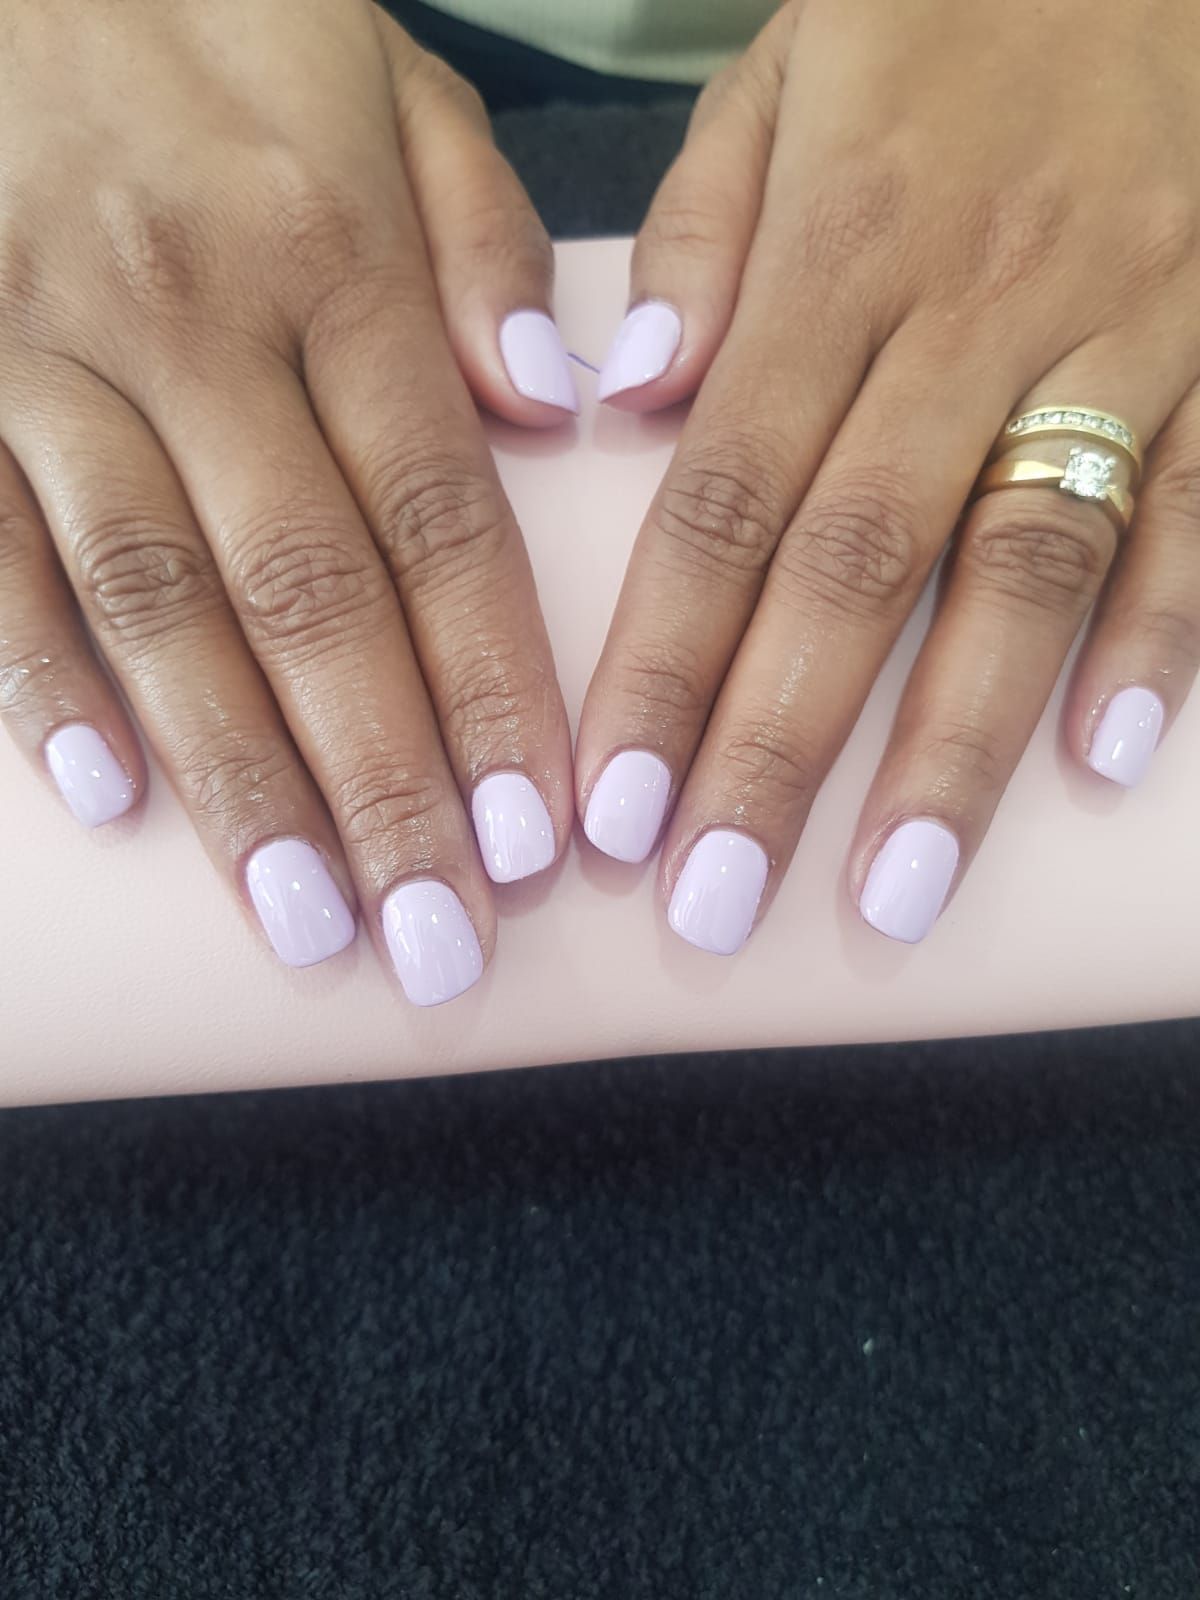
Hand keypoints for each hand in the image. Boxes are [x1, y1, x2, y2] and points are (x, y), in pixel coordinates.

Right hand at [0, 0, 577, 1001]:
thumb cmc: (208, 10)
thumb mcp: (381, 78)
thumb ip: (480, 245)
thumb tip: (561, 409)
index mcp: (329, 257)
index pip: (437, 518)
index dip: (488, 688)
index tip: (533, 835)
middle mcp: (194, 324)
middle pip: (308, 597)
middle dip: (379, 783)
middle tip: (433, 938)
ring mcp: (51, 356)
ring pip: (157, 603)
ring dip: (235, 777)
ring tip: (302, 918)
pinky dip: (45, 679)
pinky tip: (106, 801)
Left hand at [578, 0, 1199, 950]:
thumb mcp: (792, 66)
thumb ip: (703, 237)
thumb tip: (625, 394)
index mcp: (842, 252)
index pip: (723, 500)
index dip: (663, 664)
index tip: (612, 808)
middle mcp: (973, 312)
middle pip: (857, 568)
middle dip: (777, 750)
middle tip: (715, 905)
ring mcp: (1119, 334)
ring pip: (1023, 567)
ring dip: (955, 744)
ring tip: (893, 891)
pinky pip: (1196, 510)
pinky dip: (1159, 637)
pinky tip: (1104, 762)